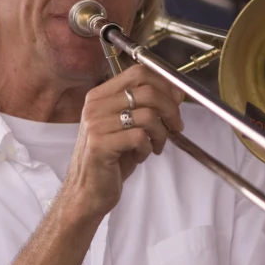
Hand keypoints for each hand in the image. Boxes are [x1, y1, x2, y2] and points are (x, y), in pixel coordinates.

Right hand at [61, 65, 184, 221]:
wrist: (87, 191)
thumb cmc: (109, 160)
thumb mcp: (126, 127)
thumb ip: (145, 108)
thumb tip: (175, 93)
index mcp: (100, 96)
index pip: (138, 73)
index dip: (164, 84)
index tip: (177, 99)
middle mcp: (95, 106)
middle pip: (147, 92)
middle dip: (170, 110)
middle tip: (175, 126)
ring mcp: (96, 125)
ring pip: (148, 116)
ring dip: (160, 134)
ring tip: (154, 146)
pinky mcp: (100, 144)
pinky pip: (140, 137)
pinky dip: (147, 149)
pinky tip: (139, 156)